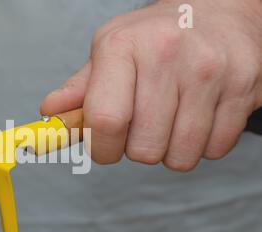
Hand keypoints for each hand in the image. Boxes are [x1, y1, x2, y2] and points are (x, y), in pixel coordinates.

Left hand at [41, 0, 261, 170]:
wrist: (218, 13)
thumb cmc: (155, 38)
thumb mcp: (110, 52)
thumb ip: (80, 89)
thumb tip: (50, 113)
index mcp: (122, 47)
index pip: (105, 121)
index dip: (101, 148)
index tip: (105, 146)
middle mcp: (167, 55)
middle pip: (143, 149)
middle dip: (137, 149)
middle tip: (144, 125)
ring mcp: (209, 71)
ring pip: (180, 156)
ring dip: (170, 150)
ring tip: (171, 119)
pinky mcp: (244, 88)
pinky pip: (214, 150)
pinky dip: (202, 145)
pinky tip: (198, 116)